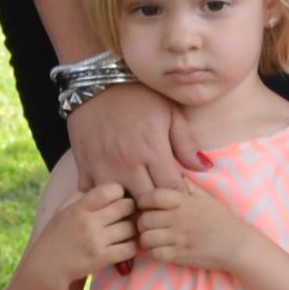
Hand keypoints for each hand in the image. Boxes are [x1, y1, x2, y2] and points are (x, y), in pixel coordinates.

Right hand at [36, 181, 137, 278]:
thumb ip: (80, 197)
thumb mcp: (62, 211)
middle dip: (130, 209)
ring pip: (130, 228)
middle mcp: (88, 222)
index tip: (118, 199)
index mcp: (78, 208)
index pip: (109, 190)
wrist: (46, 267)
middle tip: (128, 214)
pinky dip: (132, 247)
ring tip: (127, 231)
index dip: (119, 192)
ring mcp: (96, 241)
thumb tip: (102, 189)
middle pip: (125, 207)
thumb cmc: (56, 236)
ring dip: (132, 229)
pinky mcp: (102, 259)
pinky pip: (129, 249)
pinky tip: (126, 246)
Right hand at [67, 77, 200, 199]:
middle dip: (156, 208)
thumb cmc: (137, 95)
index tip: (182, 198)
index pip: (172, 191)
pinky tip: (113, 194)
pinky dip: (104, 199)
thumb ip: (185, 143)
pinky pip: (93, 196)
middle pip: (147, 204)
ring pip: (119, 205)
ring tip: (138, 202)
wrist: (95, 81)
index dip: (179, 199)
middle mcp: (127, 164)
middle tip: (162, 206)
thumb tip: (205, 168)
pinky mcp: (84, 167)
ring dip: (130, 206)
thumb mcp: (169, 112)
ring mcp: (103, 168)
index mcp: (152, 150)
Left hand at [132, 182, 250, 273]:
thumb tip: (178, 175)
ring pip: (146, 238)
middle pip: (143, 219)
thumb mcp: (208, 199)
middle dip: (142, 223)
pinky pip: (155, 254)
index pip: (151, 196)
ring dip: (146, 240)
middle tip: (147, 226)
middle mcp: (178, 218)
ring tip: (153, 239)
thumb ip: (191, 187)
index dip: (143, 201)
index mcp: (184, 202)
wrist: (238, 246)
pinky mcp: (179, 256)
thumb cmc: (224, 221)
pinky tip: (162, 250)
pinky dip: (155, 253)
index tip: (145, 206)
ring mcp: (178, 238)